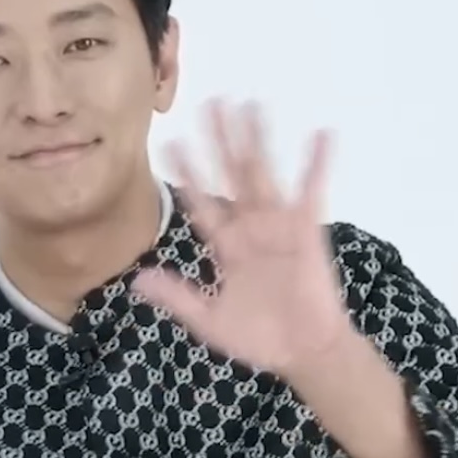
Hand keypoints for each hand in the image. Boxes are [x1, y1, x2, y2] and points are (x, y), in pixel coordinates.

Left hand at [130, 100, 354, 382]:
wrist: (303, 354)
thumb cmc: (259, 337)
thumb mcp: (208, 320)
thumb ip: (177, 297)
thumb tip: (136, 279)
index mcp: (226, 246)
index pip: (201, 203)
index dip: (187, 175)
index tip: (170, 144)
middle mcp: (249, 229)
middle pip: (230, 176)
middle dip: (220, 141)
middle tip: (209, 103)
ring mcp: (278, 227)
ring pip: (263, 174)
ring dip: (256, 141)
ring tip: (250, 105)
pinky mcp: (306, 232)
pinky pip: (312, 193)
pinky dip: (317, 165)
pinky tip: (321, 135)